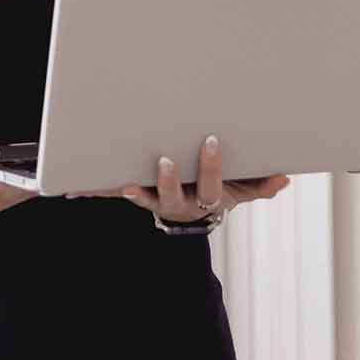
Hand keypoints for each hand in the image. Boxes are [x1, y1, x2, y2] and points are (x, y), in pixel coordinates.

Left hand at [64, 136, 289, 222]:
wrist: (190, 219)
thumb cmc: (215, 193)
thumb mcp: (240, 192)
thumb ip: (260, 186)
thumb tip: (284, 178)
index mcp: (206, 199)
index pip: (210, 185)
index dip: (210, 166)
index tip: (210, 141)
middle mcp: (179, 203)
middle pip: (173, 196)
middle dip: (168, 180)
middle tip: (164, 160)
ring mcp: (156, 201)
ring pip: (144, 198)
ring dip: (133, 192)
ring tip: (124, 184)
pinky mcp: (136, 196)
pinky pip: (116, 194)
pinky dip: (96, 191)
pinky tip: (74, 190)